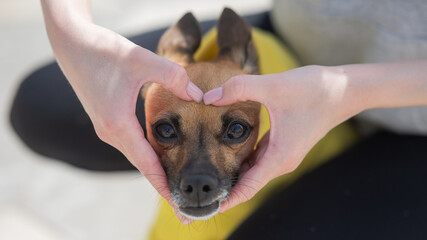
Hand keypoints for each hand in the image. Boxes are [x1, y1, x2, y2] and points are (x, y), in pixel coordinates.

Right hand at [42, 8, 202, 205]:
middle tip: (184, 207)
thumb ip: (173, 76)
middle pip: (143, 166)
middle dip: (164, 186)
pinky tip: (163, 159)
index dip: (165, 186)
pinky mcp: (109, 120)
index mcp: (118, 124)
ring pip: (138, 156)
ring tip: (178, 186)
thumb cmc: (103, 50)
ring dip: (157, 172)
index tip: (180, 206)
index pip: (147, 165)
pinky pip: (133, 145)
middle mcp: (111, 132)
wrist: (71, 43)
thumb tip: (200, 96)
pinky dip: (149, 156)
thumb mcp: (140, 60)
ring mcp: (108, 128)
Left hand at [203, 65, 358, 211]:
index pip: (248, 188)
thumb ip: (238, 89)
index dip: (227, 200)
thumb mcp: (273, 86)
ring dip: (233, 176)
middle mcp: (281, 160)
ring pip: (253, 171)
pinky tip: (228, 153)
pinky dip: (243, 160)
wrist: (344, 89)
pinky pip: (259, 158)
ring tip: (208, 176)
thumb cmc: (314, 90)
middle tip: (199, 194)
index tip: (208, 208)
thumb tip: (207, 97)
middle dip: (224, 190)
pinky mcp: (285, 143)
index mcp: (279, 156)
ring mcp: (284, 153)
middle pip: (248, 183)